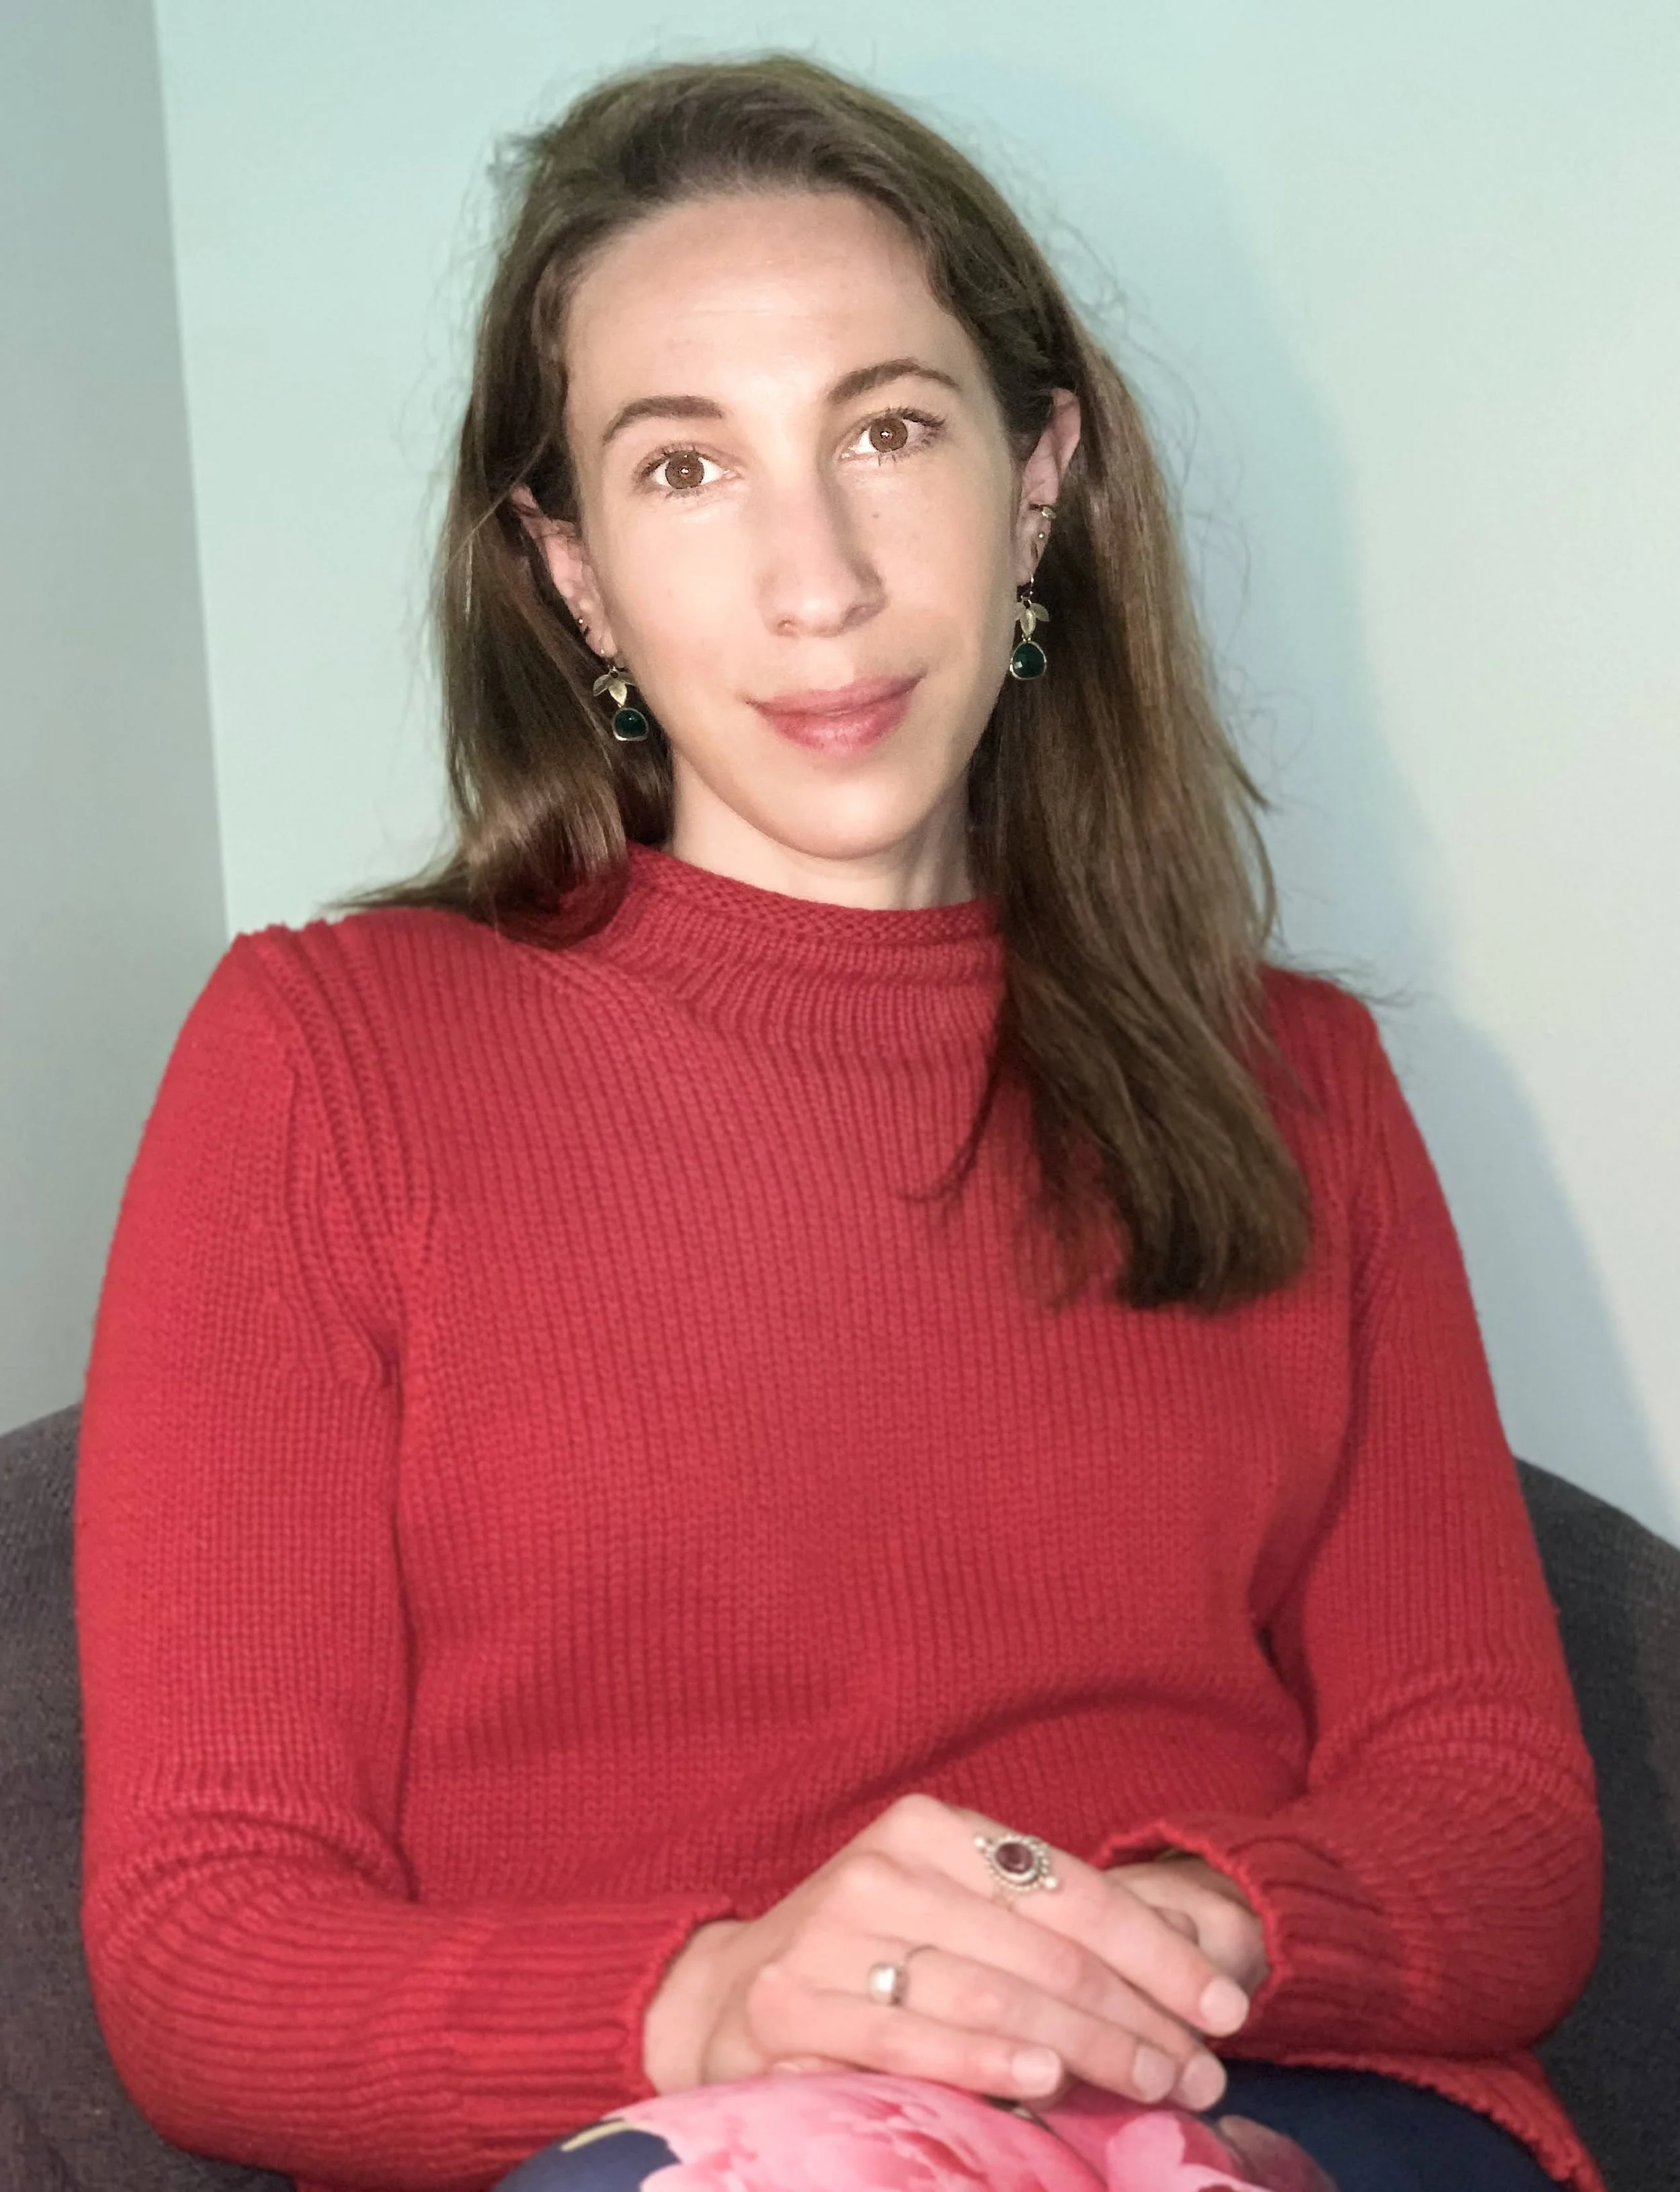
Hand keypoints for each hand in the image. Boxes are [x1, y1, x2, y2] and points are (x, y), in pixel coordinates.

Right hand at [642, 1794, 1251, 2112]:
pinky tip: (1044, 2082)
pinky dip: (982, 2060)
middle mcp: (883, 1868)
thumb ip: (1044, 1929)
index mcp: (932, 1828)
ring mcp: (830, 1935)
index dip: (1160, 1952)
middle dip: (1138, 2016)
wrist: (728, 1991)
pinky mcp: (789, 2005)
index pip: (1073, 1891)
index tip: (1227, 2007)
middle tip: (1202, 2071)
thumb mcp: (955, 1912)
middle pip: (1044, 1950)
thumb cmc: (873, 1955)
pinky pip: (906, 2037)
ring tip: (1152, 2083)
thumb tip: (1185, 1966)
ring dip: (1085, 2048)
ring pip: (989, 1993)